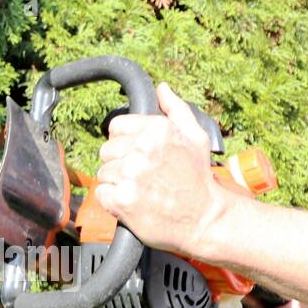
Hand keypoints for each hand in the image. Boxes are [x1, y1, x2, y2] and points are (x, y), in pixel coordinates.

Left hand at [94, 82, 230, 257]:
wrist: (206, 219)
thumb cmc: (198, 178)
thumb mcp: (195, 138)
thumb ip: (176, 110)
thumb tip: (161, 88)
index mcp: (156, 130)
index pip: (115, 128)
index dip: (125, 143)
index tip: (140, 156)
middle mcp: (142, 149)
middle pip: (106, 151)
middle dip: (121, 164)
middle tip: (145, 177)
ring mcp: (130, 175)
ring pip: (103, 173)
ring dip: (118, 184)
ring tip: (143, 191)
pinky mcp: (122, 199)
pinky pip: (101, 193)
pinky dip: (113, 201)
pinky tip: (133, 203)